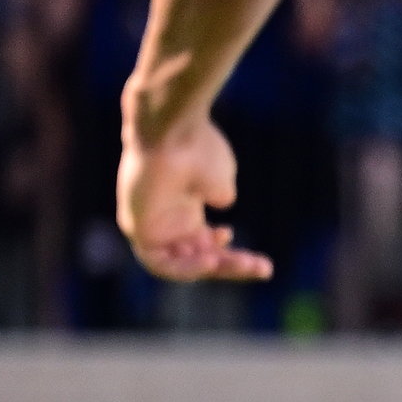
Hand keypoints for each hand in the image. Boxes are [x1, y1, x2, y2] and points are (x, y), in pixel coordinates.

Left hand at [117, 116, 273, 282]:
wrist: (173, 132)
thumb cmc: (196, 148)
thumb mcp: (219, 178)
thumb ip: (219, 194)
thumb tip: (220, 201)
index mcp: (186, 206)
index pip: (208, 243)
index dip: (232, 254)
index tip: (259, 259)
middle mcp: (168, 219)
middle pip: (199, 256)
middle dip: (232, 265)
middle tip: (264, 268)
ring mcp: (152, 225)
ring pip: (182, 263)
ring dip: (212, 268)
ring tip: (240, 263)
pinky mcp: (137, 228)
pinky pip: (159, 263)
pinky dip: (184, 267)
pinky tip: (209, 260)